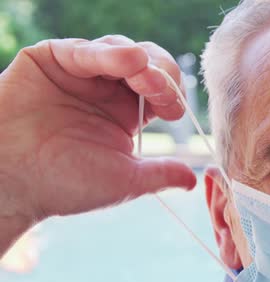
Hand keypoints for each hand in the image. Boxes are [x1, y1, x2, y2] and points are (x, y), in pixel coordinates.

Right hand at [0, 36, 196, 228]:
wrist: (12, 183)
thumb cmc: (64, 184)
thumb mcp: (124, 180)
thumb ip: (160, 174)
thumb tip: (193, 181)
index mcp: (127, 114)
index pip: (161, 90)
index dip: (173, 94)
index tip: (174, 111)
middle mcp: (107, 90)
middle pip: (148, 64)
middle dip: (162, 74)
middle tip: (162, 90)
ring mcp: (80, 73)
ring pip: (120, 50)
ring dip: (138, 61)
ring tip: (144, 73)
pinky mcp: (51, 60)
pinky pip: (83, 49)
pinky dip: (105, 53)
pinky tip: (127, 60)